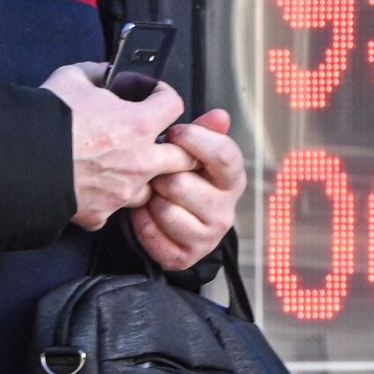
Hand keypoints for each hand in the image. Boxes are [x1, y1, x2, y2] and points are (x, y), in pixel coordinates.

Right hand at [42, 62, 195, 230]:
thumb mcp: (72, 78)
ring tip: (122, 165)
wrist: (18, 160)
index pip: (174, 105)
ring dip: (144, 177)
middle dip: (175, 146)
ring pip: (151, 188)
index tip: (151, 94)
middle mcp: (139, 162)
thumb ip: (97, 73)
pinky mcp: (101, 214)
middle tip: (156, 137)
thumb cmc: (46, 118)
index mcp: (138, 125)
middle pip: (183, 158)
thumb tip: (104, 74)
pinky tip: (93, 185)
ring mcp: (122, 192)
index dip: (163, 94)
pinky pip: (115, 208)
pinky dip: (108, 198)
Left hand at [130, 108, 245, 270]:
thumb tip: (220, 115)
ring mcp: (207, 237)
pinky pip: (151, 234)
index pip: (224, 155)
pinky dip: (140, 221)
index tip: (174, 133)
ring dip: (149, 199)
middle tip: (157, 171)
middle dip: (161, 174)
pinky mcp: (184, 257)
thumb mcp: (195, 152)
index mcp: (232, 179)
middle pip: (181, 184)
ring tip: (151, 193)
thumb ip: (204, 132)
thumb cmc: (185, 176)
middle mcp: (225, 211)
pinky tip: (143, 212)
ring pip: (164, 210)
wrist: (177, 222)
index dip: (194, 140)